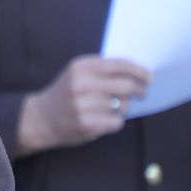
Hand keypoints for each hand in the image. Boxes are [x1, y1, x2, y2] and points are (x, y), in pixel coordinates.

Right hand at [14, 56, 152, 156]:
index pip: (119, 65)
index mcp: (80, 67)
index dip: (139, 70)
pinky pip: (116, 121)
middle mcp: (81, 84)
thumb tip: (139, 73)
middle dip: (140, 89)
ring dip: (124, 107)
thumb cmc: (66, 93)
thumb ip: (103, 69)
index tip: (149, 76)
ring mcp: (83, 106)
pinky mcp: (86, 124)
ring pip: (123, 105)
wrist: (40, 119)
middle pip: (126, 85)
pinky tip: (104, 119)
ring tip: (111, 107)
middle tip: (143, 92)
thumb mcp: (78, 73)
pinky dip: (115, 121)